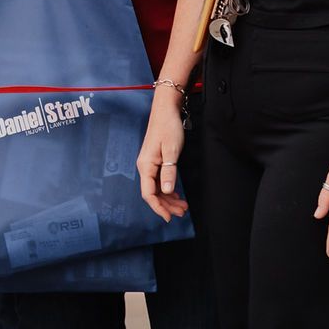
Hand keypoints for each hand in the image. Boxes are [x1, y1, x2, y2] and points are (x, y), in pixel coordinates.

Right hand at [137, 92, 189, 222]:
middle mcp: (145, 166)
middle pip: (153, 193)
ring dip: (169, 199)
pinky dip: (168, 189)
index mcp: (146, 165)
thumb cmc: (168, 127)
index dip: (158, 208)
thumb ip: (169, 172)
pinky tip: (177, 193)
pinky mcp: (155, 161)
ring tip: (183, 206)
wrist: (166, 110)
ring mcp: (150, 164)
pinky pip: (159, 180)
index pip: (149, 194)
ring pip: (157, 188)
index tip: (169, 218)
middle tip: (182, 212)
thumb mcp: (171, 150)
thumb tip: (168, 191)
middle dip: (167, 205)